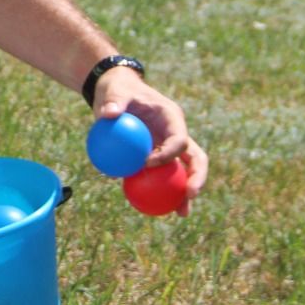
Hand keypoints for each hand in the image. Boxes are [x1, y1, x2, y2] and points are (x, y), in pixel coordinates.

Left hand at [93, 68, 207, 215]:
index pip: (179, 139)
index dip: (169, 153)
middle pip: (194, 158)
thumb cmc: (118, 90)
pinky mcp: (156, 156)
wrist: (115, 93)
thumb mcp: (114, 91)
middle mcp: (175, 134)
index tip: (148, 164)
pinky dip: (161, 192)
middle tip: (190, 195)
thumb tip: (108, 114)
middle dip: (196, 177)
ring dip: (185, 192)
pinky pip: (161, 176)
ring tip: (182, 213)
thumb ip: (114, 102)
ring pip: (183, 172)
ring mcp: (167, 146)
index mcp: (171, 118)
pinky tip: (155, 209)